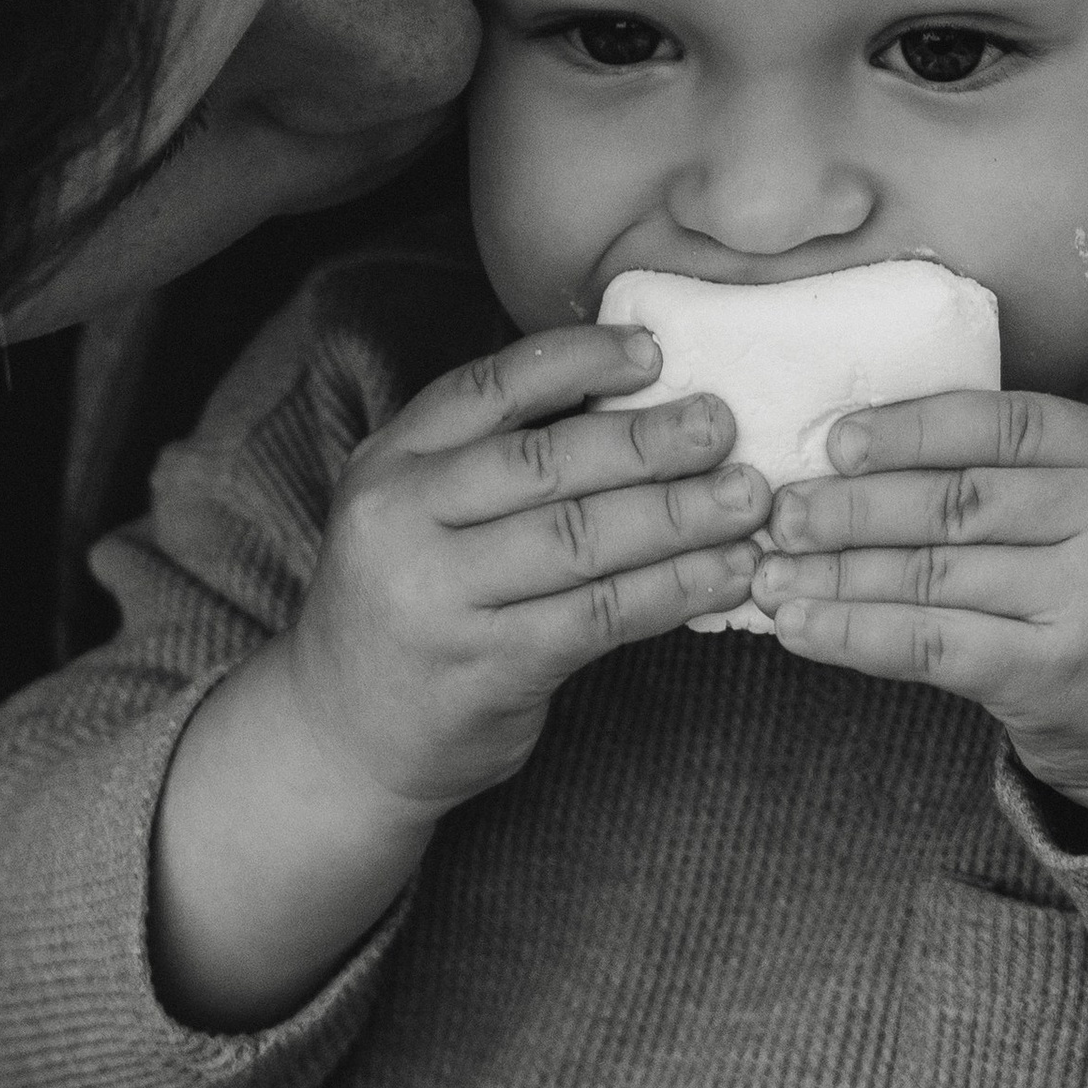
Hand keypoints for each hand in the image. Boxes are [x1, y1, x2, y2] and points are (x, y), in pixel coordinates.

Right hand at [285, 324, 766, 817]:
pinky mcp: (485, 669)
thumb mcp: (414, 509)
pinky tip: (725, 575)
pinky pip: (598, 617)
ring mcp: (439, 599)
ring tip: (748, 499)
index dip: (578, 361)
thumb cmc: (409, 604)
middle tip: (725, 425)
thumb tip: (635, 399)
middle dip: (647, 441)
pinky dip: (673, 591)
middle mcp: (402, 520)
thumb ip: (491, 459)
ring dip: (679, 515)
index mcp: (389, 460)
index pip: (490, 388)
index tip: (655, 351)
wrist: (340, 736)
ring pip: (580, 540)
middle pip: (545, 464)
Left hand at [753, 387, 1087, 824]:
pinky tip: (802, 626)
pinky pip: (931, 645)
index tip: (836, 441)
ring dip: (836, 573)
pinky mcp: (1052, 676)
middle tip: (779, 511)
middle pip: (956, 502)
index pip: (1003, 424)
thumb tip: (862, 450)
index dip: (911, 428)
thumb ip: (1022, 469)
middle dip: (853, 506)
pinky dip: (855, 632)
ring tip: (769, 572)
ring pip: (933, 574)